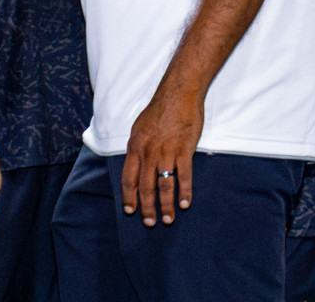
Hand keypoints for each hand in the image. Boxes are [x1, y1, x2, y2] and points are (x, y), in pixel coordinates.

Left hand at [120, 88, 202, 226]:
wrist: (179, 93)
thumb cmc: (160, 109)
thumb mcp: (139, 128)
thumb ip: (137, 148)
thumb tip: (135, 164)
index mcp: (135, 147)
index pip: (129, 179)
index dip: (129, 197)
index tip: (131, 210)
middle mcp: (149, 152)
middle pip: (146, 186)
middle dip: (147, 207)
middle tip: (150, 222)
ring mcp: (167, 152)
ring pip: (164, 185)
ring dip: (166, 205)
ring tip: (168, 219)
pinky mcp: (184, 149)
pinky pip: (184, 175)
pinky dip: (185, 191)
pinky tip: (185, 202)